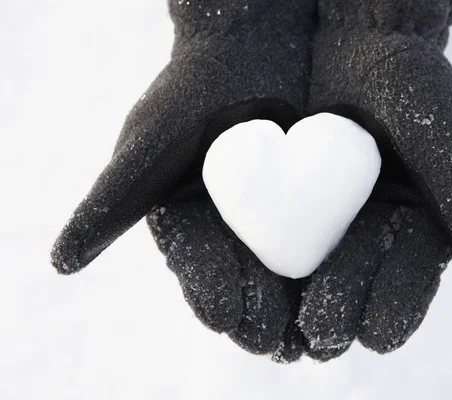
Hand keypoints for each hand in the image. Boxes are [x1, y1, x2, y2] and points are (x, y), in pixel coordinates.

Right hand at [50, 0, 316, 362]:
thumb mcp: (149, 143)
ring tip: (312, 335)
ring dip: (295, 305)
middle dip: (258, 314)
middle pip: (242, 280)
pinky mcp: (305, 199)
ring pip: (281, 270)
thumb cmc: (192, 88)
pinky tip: (341, 290)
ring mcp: (266, 214)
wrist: (251, 41)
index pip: (197, 270)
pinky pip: (316, 240)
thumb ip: (112, 200)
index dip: (215, 296)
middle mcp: (224, 225)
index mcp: (185, 221)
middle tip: (279, 342)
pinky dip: (326, 267)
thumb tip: (60, 263)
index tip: (234, 322)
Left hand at [298, 0, 451, 359]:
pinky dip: (269, 270)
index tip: (372, 335)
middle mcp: (374, 229)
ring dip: (299, 309)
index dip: (391, 310)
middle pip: (357, 288)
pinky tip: (257, 294)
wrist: (359, 34)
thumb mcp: (448, 142)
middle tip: (319, 339)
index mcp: (417, 225)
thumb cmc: (413, 84)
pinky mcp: (291, 199)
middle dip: (340, 317)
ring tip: (283, 336)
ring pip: (315, 277)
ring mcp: (331, 217)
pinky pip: (279, 243)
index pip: (407, 283)